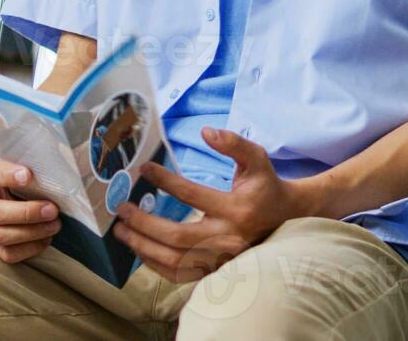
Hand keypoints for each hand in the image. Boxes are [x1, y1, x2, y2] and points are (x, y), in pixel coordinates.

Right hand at [0, 159, 63, 263]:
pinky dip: (30, 248)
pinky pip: (8, 253)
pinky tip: (46, 238)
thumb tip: (59, 169)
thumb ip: (36, 163)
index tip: (28, 175)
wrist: (21, 194)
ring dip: (31, 232)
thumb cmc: (27, 176)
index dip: (7, 175)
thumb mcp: (28, 164)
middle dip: (26, 213)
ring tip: (55, 225)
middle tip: (52, 209)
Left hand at [110, 126, 320, 281]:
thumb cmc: (266, 186)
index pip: (192, 195)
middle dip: (144, 224)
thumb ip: (234, 143)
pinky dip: (155, 264)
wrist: (287, 219)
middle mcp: (228, 238)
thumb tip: (205, 132)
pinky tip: (139, 249)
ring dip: (143, 247)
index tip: (144, 170)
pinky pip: (180, 274)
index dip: (165, 182)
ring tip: (121, 231)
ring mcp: (221, 259)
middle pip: (177, 237)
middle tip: (121, 209)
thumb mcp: (256, 159)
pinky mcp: (216, 270)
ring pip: (175, 261)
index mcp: (236, 209)